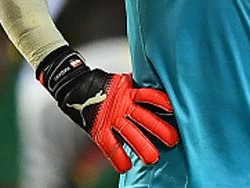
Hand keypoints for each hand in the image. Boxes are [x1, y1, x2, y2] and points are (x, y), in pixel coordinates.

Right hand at [36, 46, 178, 172]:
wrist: (75, 86)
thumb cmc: (104, 86)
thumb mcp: (123, 81)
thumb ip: (138, 86)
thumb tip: (158, 83)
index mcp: (130, 92)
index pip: (150, 96)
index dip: (162, 102)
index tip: (174, 109)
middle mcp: (122, 105)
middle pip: (145, 118)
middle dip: (160, 130)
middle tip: (173, 140)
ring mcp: (111, 118)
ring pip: (130, 134)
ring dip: (142, 147)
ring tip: (153, 159)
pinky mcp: (98, 129)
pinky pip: (110, 146)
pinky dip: (118, 157)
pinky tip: (126, 167)